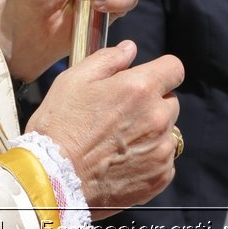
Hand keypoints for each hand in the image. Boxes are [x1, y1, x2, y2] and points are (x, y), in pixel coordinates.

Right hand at [26, 40, 182, 218]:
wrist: (52, 179)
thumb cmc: (59, 126)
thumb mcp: (75, 80)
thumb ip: (108, 59)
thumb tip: (129, 49)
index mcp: (141, 89)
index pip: (174, 68)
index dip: (160, 71)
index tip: (146, 80)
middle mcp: (157, 118)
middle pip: (170, 101)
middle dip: (152, 103)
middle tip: (121, 115)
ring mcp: (161, 151)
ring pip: (168, 133)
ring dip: (152, 133)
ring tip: (119, 142)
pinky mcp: (158, 178)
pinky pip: (164, 161)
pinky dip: (150, 160)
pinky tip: (123, 162)